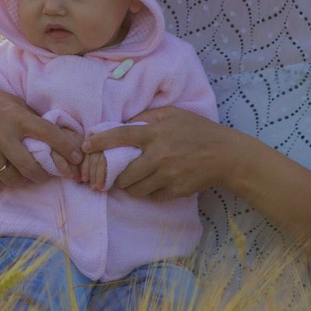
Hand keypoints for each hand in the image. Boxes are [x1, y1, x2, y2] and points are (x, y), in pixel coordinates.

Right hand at [0, 82, 82, 190]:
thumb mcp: (9, 101)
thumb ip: (29, 115)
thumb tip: (55, 130)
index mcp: (16, 116)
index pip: (48, 132)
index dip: (66, 147)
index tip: (77, 158)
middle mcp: (2, 133)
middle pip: (31, 166)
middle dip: (43, 176)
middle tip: (47, 176)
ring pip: (12, 178)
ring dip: (22, 181)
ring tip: (25, 177)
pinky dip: (3, 182)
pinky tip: (5, 177)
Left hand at [83, 107, 244, 200]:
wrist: (224, 155)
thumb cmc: (198, 131)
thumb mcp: (174, 114)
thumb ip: (148, 116)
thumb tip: (124, 121)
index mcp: (156, 134)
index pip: (121, 136)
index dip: (100, 141)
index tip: (85, 147)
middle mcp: (159, 156)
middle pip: (124, 173)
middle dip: (113, 177)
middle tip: (108, 177)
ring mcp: (167, 175)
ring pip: (135, 189)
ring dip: (129, 187)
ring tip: (130, 181)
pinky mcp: (175, 190)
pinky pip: (152, 196)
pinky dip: (148, 192)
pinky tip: (152, 185)